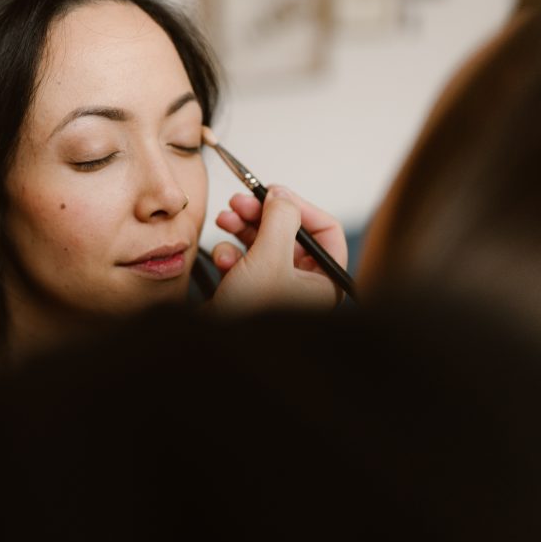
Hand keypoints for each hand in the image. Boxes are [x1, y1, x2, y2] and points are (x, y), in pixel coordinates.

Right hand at [209, 186, 346, 313]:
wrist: (214, 348)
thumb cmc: (249, 316)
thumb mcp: (269, 259)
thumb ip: (280, 219)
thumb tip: (282, 195)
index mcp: (323, 282)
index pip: (325, 230)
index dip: (299, 207)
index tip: (273, 193)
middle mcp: (303, 285)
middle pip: (289, 232)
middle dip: (261, 214)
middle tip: (240, 201)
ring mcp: (276, 288)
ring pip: (263, 242)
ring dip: (241, 228)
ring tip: (224, 220)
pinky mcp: (250, 292)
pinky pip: (245, 261)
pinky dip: (230, 254)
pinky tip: (221, 261)